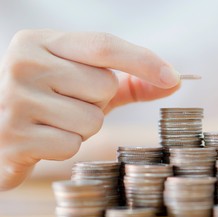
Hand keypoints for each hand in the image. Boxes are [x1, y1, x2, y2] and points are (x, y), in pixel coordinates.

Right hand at [0, 29, 180, 189]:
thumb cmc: (48, 100)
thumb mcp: (82, 82)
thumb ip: (128, 80)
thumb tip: (173, 81)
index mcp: (40, 42)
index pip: (103, 45)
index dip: (142, 61)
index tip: (172, 77)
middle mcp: (25, 63)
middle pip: (104, 85)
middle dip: (98, 101)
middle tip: (68, 103)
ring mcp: (15, 99)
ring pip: (92, 119)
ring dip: (83, 126)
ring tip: (54, 121)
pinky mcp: (14, 136)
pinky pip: (72, 144)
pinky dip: (66, 146)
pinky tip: (43, 138)